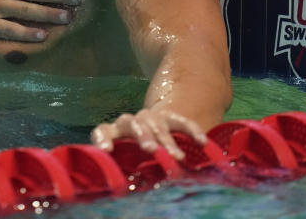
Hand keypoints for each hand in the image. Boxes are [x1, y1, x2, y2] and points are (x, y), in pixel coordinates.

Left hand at [91, 108, 206, 160]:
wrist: (156, 133)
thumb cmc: (138, 156)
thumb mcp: (130, 163)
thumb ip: (128, 169)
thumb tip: (130, 188)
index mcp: (115, 133)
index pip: (103, 130)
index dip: (104, 138)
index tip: (107, 150)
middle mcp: (131, 122)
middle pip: (131, 123)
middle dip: (142, 135)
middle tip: (151, 149)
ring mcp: (151, 117)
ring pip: (155, 123)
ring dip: (166, 140)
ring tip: (177, 157)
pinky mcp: (170, 116)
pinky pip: (181, 121)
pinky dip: (192, 130)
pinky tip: (202, 142)